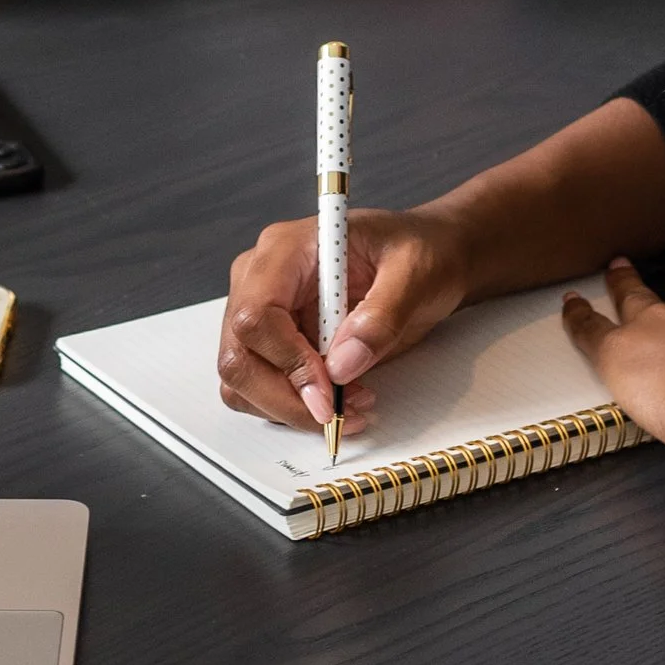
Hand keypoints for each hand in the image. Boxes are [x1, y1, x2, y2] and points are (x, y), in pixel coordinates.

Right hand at [219, 205, 474, 436]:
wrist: (426, 256)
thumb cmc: (418, 251)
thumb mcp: (415, 273)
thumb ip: (381, 317)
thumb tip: (342, 365)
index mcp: (286, 250)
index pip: (256, 315)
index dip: (287, 362)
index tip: (328, 393)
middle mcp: (260, 279)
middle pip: (238, 355)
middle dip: (286, 398)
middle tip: (340, 413)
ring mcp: (261, 311)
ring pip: (241, 379)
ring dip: (291, 407)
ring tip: (350, 403)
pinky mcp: (272, 341)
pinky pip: (260, 386)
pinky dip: (293, 405)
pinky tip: (339, 397)